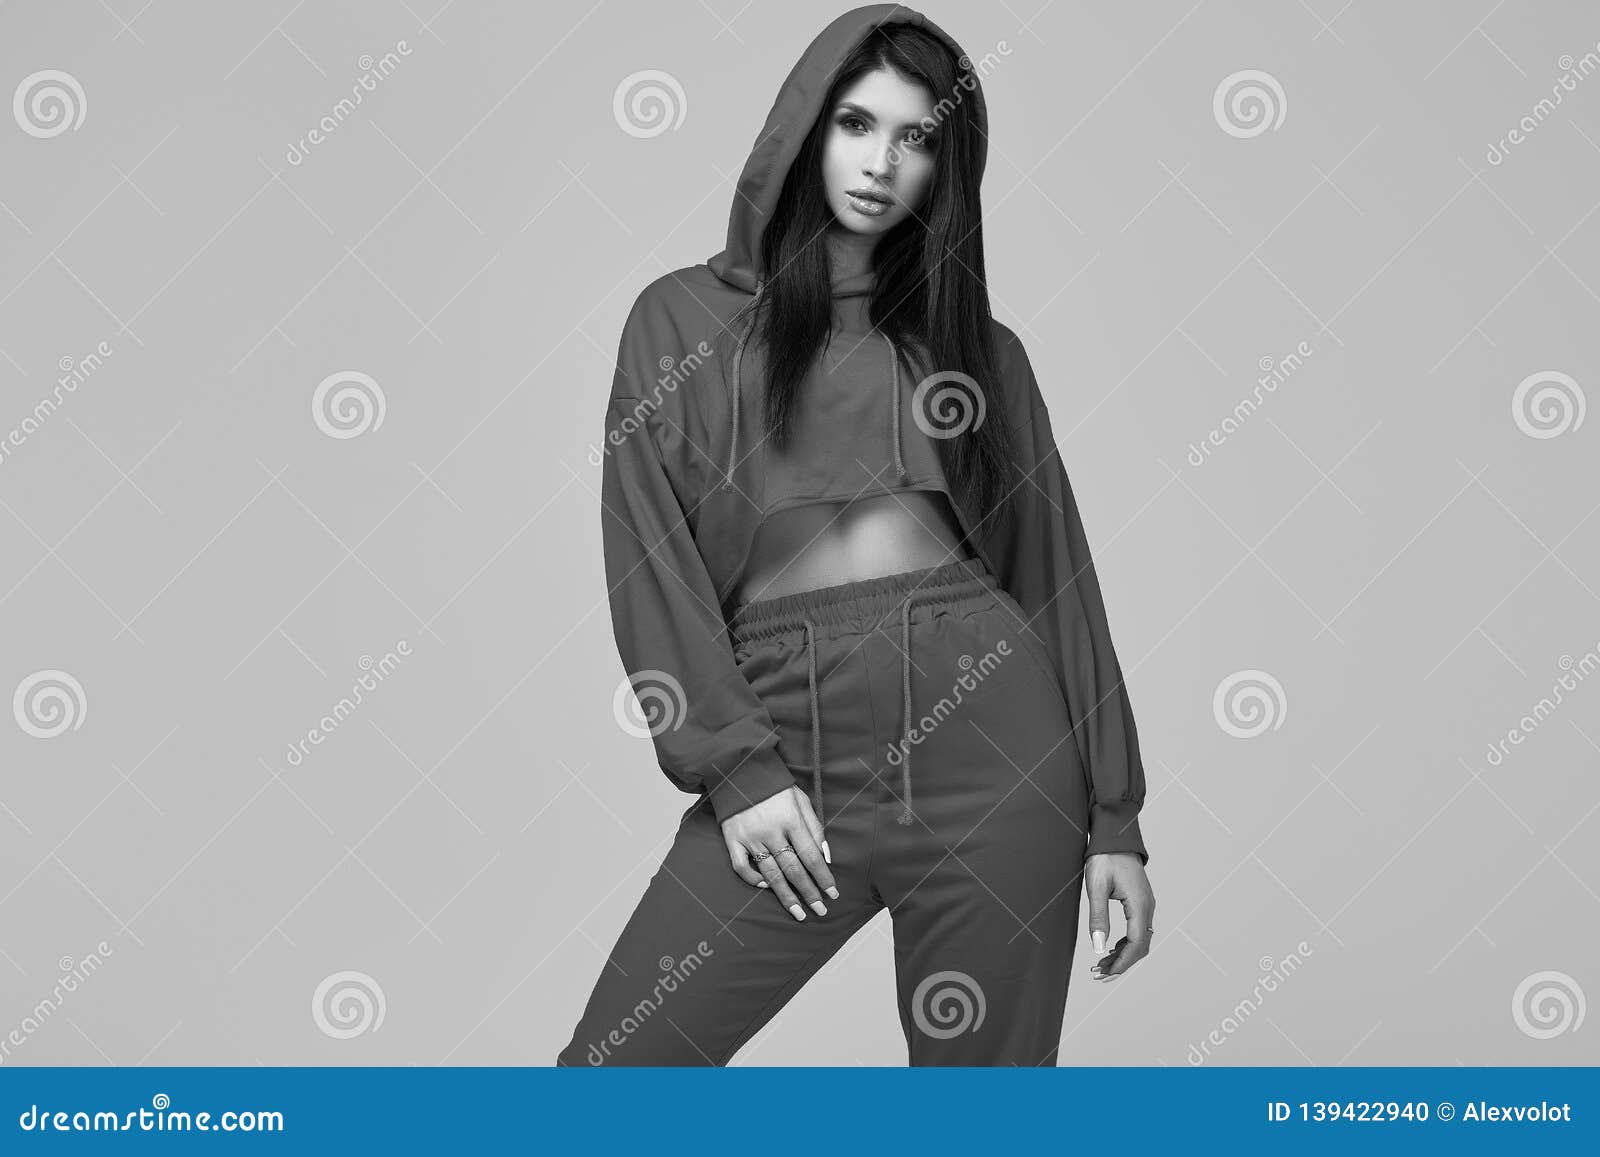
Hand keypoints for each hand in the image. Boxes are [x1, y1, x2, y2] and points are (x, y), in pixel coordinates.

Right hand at [723, 786, 838, 920]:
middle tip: (820, 911)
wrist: (740, 770)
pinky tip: (766, 888)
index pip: (811, 856)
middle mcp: (771, 831)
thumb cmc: (776, 787)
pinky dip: (752, 879)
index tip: (833, 894)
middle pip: (793, 869)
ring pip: (770, 874)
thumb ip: (814, 827)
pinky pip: (741, 866)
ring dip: (786, 896)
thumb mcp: (801, 800)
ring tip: (799, 913)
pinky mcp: (732, 839)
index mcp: (791, 819)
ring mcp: (750, 837)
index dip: (823, 877)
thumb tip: (825, 856)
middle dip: (809, 893)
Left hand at [1085, 852, 1153, 979]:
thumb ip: (1098, 918)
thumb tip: (1099, 947)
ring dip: (1123, 954)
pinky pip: (1137, 929)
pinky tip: (1111, 948)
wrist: (1115, 836)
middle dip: (1122, 963)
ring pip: (1140, 939)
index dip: (1122, 962)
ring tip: (1101, 964)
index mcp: (1139, 905)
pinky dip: (1125, 943)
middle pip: (1140, 945)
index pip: (1136, 944)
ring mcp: (1146, 904)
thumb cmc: (1104, 858)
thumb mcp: (1096, 887)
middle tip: (1098, 974)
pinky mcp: (1140, 902)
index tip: (1104, 973)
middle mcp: (1148, 907)